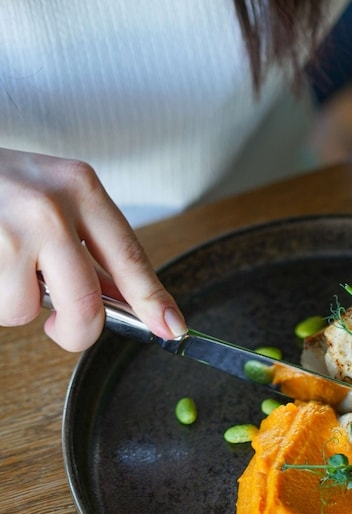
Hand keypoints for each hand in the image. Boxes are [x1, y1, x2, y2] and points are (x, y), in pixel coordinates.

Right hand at [0, 148, 187, 350]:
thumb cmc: (0, 183)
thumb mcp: (53, 194)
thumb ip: (87, 242)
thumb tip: (122, 301)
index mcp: (79, 187)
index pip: (128, 256)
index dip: (153, 300)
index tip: (172, 328)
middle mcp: (48, 207)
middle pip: (85, 302)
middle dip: (76, 330)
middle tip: (62, 327)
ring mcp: (8, 232)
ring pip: (25, 310)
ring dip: (13, 302)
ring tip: (3, 263)